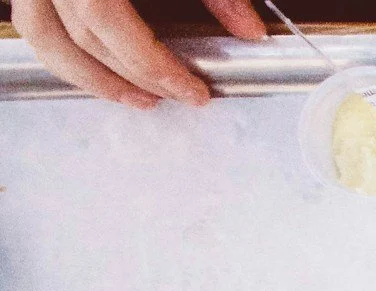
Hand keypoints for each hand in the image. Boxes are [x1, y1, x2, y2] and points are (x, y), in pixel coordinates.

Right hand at [13, 0, 264, 108]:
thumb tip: (250, 30)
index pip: (108, 22)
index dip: (153, 65)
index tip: (193, 91)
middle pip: (81, 35)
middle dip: (132, 76)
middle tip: (174, 95)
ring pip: (44, 33)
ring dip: (88, 75)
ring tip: (135, 96)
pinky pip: (32, 16)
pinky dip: (61, 48)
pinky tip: (95, 65)